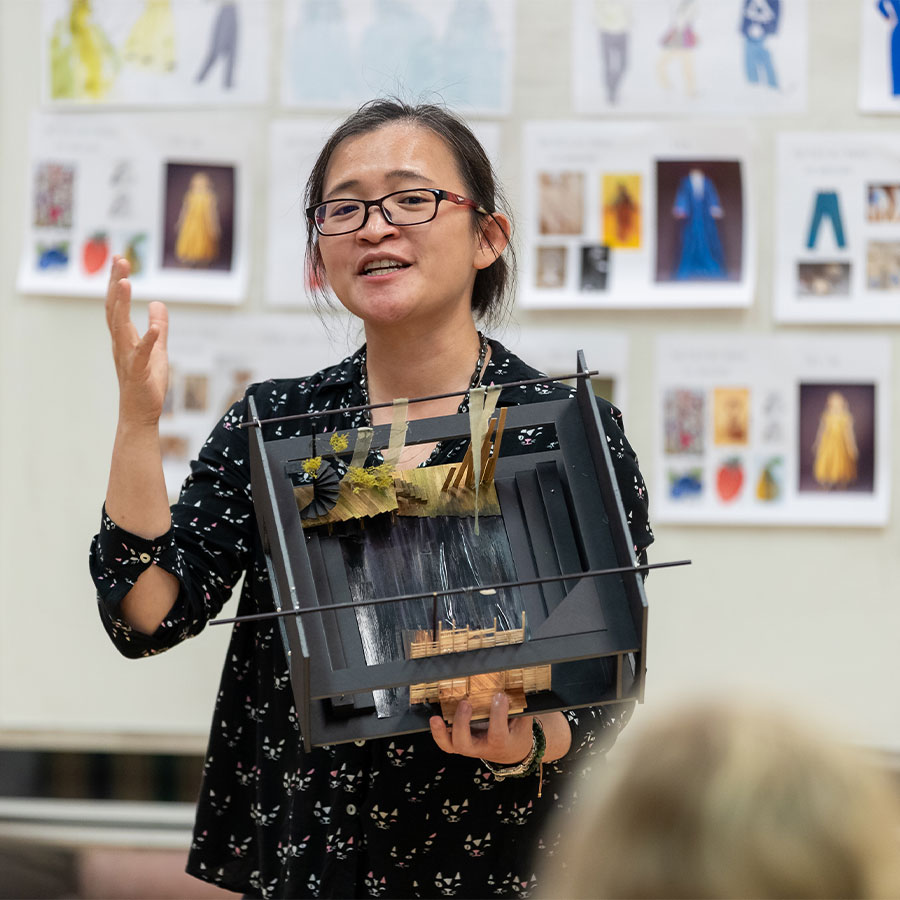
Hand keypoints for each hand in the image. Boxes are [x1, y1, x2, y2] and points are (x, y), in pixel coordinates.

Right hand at [105, 255, 168, 425]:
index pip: (118, 304)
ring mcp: (127, 357)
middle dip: (116, 283)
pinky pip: (141, 354)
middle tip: (120, 260)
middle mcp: (121, 343)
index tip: (120, 259)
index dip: (118, 281)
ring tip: (126, 282)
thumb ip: (159, 326)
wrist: (140, 412)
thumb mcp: (157, 348)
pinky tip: (154, 328)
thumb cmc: (146, 382)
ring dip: (123, 304)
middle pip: (114, 308)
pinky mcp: (138, 372)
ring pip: (120, 327)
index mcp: (124, 337)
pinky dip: (148, 340)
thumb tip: (158, 303)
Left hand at [429, 692, 533, 763]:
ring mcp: (468, 747)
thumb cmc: (517, 734)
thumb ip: (521, 707)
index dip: (498, 714)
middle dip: (461, 723)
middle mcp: (481, 748)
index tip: (500, 696)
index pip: (497, 733)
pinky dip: (438, 732)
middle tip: (465, 703)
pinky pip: (445, 742)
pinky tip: (435, 717)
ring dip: (441, 732)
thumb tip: (518, 684)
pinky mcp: (459, 744)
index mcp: (500, 744)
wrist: (511, 753)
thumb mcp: (524, 722)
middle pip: (465, 743)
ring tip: (436, 717)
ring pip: (450, 745)